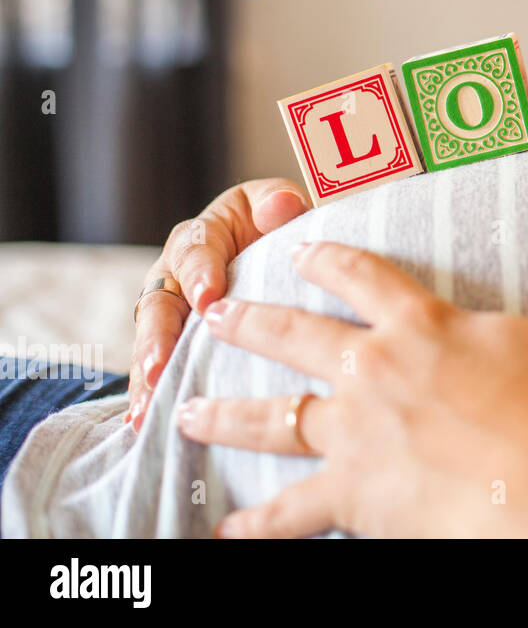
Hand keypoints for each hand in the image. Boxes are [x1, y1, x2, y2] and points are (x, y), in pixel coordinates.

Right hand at [128, 179, 311, 430]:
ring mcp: (173, 312)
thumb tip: (282, 207)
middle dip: (158, 338)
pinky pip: (158, 369)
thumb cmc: (279, 229)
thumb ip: (277, 203)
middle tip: (159, 366)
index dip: (199, 273)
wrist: (280, 257)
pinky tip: (142, 426)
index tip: (209, 299)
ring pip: (151, 343)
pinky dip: (150, 396)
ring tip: (145, 411)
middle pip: (158, 303)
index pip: (194, 250)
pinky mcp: (175, 344)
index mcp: (202, 235)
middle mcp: (176, 273)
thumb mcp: (278, 207)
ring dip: (147, 377)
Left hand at [176, 233, 527, 537]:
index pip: (363, 277)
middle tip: (214, 312)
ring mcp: (354, 432)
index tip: (300, 251)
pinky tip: (227, 532)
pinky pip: (291, 511)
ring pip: (274, 418)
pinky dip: (258, 526)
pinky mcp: (351, 492)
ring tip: (187, 411)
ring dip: (227, 413)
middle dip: (251, 321)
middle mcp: (373, 370)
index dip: (329, 259)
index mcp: (420, 325)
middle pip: (295, 337)